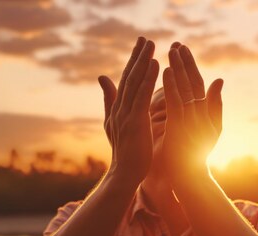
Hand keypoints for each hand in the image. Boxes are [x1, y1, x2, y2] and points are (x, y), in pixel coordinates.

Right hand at [98, 37, 158, 184]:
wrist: (125, 175)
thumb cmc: (125, 152)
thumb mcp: (114, 123)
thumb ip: (109, 100)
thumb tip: (102, 77)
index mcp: (118, 109)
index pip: (126, 80)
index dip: (132, 62)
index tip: (140, 45)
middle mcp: (119, 108)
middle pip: (129, 77)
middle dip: (136, 56)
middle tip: (144, 38)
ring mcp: (126, 115)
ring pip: (135, 83)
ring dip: (143, 62)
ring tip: (150, 45)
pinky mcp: (135, 122)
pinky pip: (142, 96)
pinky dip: (148, 79)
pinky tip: (155, 64)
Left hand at [162, 43, 223, 182]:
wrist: (190, 177)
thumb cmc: (197, 154)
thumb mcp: (212, 129)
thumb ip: (215, 105)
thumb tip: (218, 79)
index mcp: (204, 112)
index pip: (198, 84)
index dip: (191, 66)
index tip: (182, 49)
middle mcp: (200, 114)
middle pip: (192, 83)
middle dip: (185, 62)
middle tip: (176, 43)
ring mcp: (191, 121)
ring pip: (186, 90)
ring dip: (179, 69)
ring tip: (172, 51)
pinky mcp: (180, 128)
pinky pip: (176, 104)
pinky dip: (173, 87)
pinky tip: (167, 72)